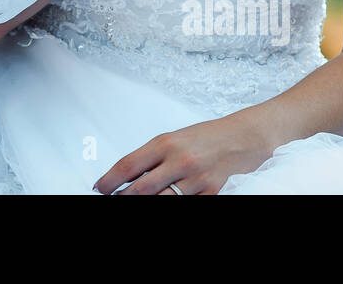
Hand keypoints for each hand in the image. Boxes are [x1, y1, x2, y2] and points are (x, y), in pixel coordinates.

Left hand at [92, 113, 274, 194]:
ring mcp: (196, 179)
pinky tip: (165, 201)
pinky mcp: (211, 192)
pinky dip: (172, 204)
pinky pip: (185, 205)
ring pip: (161, 200)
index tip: (99, 189)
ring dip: (144, 203)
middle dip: (122, 198)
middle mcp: (179, 160)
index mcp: (165, 143)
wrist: (243, 137)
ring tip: (132, 201)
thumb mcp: (174, 139)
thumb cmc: (205, 137)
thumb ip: (152, 157)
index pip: (128, 165)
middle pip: (140, 189)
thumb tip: (126, 176)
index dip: (109, 180)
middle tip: (112, 199)